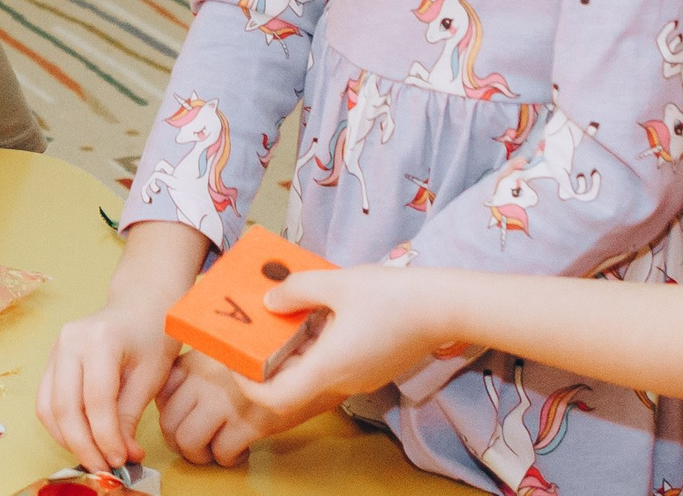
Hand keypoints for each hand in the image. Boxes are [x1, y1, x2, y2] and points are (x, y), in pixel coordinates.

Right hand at [37, 299, 177, 473]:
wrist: (139, 305)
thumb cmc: (151, 335)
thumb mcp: (151, 376)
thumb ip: (130, 416)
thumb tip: (120, 455)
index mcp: (100, 340)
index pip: (96, 401)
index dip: (107, 437)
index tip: (121, 460)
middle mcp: (69, 342)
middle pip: (65, 407)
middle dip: (84, 446)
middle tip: (106, 467)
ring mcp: (55, 349)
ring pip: (48, 408)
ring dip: (68, 440)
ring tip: (95, 457)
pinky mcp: (51, 360)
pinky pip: (46, 401)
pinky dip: (60, 427)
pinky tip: (82, 439)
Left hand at [155, 345, 321, 466]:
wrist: (315, 355)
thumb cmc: (276, 353)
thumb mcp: (232, 350)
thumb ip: (207, 365)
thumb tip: (187, 392)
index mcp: (198, 358)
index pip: (161, 392)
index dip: (170, 412)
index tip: (183, 417)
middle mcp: (205, 379)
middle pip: (168, 422)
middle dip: (180, 441)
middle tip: (197, 444)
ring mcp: (224, 400)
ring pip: (188, 441)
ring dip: (200, 455)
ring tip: (216, 451)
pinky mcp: (249, 422)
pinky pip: (222, 453)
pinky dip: (229, 459)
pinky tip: (241, 451)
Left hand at [243, 264, 458, 418]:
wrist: (445, 308)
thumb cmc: (392, 296)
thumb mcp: (337, 283)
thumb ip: (297, 291)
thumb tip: (270, 301)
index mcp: (329, 366)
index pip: (278, 398)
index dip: (250, 387)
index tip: (236, 364)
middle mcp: (343, 380)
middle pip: (294, 387)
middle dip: (269, 363)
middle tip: (253, 334)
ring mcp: (360, 377)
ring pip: (314, 375)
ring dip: (294, 353)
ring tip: (282, 316)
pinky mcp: (372, 368)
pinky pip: (334, 366)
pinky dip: (316, 348)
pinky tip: (317, 316)